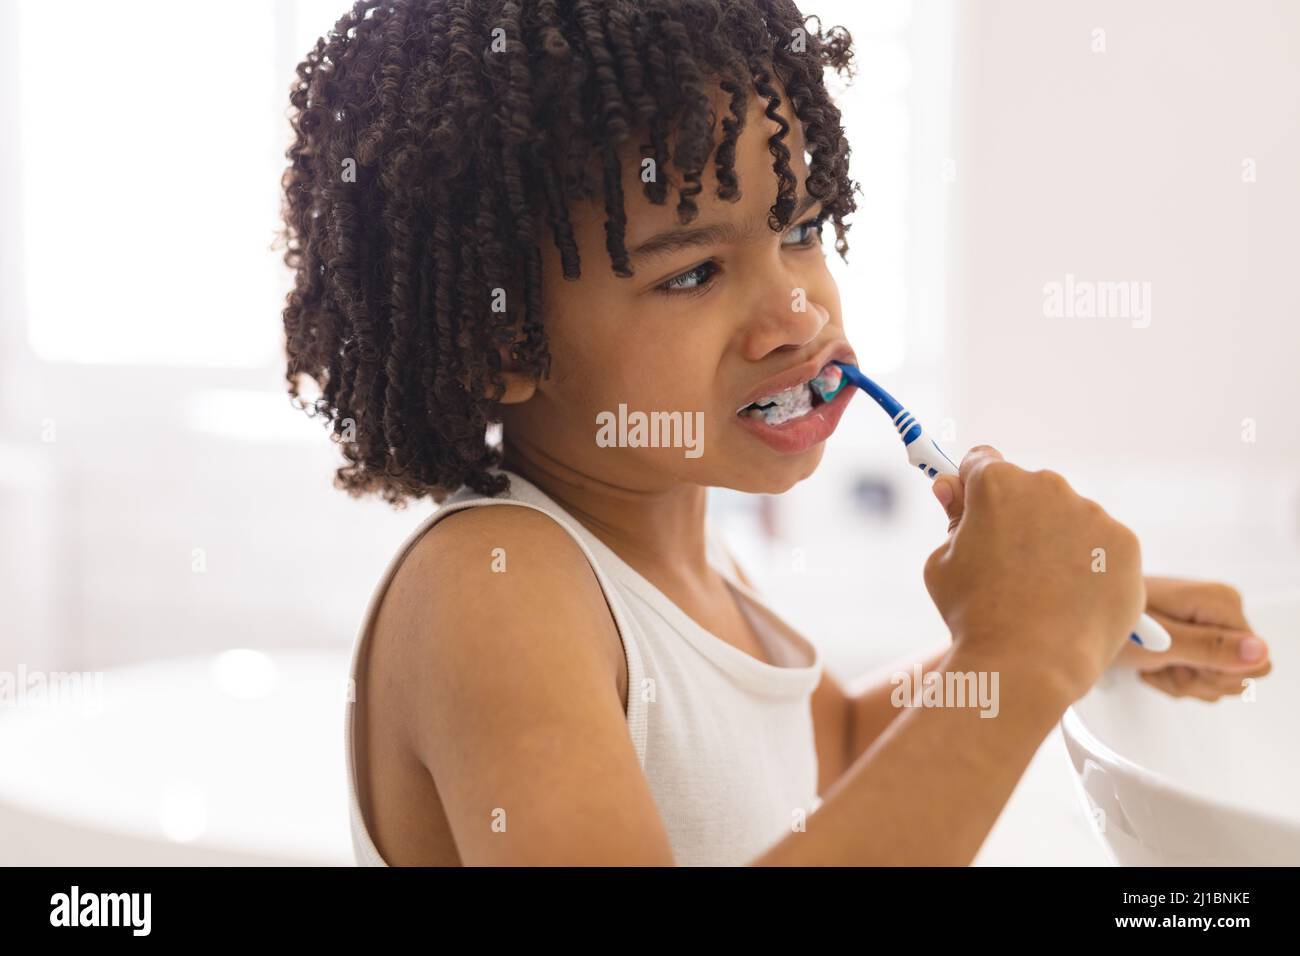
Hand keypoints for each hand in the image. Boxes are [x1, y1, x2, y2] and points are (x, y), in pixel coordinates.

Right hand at [925, 446, 1145, 705]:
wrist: (1030, 664)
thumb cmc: (975, 615)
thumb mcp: (941, 562)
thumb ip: (952, 519)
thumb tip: (952, 490)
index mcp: (997, 483)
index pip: (981, 460)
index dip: (971, 486)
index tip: (970, 509)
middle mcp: (1048, 487)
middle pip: (1028, 490)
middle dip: (1017, 516)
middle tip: (1005, 565)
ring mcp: (1092, 514)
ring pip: (1068, 518)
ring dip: (1055, 541)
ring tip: (1041, 592)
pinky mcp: (1126, 545)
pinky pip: (1102, 546)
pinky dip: (1089, 565)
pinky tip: (1071, 599)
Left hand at [1112, 576, 1271, 700]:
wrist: (1076, 618)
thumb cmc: (1110, 623)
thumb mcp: (1159, 642)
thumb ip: (1209, 649)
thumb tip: (1259, 652)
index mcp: (1221, 602)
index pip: (1254, 663)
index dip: (1214, 674)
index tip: (1178, 661)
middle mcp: (1220, 609)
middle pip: (1237, 675)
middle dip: (1195, 679)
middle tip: (1159, 662)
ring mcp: (1207, 624)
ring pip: (1216, 680)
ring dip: (1179, 680)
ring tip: (1149, 660)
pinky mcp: (1193, 637)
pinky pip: (1199, 675)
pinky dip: (1170, 677)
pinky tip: (1148, 664)